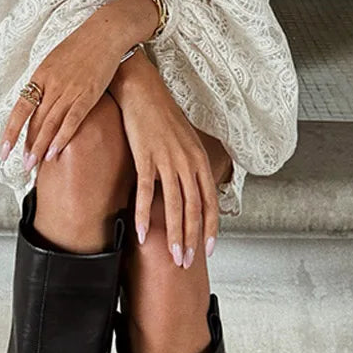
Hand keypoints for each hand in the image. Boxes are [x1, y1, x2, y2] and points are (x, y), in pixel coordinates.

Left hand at [0, 2, 130, 170]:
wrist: (105, 32)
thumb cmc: (81, 44)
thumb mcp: (55, 59)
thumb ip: (46, 81)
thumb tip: (37, 100)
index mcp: (41, 75)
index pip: (21, 109)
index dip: (11, 131)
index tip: (4, 150)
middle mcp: (52, 84)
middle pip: (35, 121)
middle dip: (27, 146)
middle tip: (22, 166)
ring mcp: (70, 90)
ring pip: (50, 124)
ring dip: (41, 147)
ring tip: (34, 164)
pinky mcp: (88, 94)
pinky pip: (72, 120)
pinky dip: (62, 138)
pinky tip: (55, 151)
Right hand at [110, 48, 218, 269]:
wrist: (141, 89)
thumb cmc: (160, 113)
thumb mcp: (184, 138)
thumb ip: (188, 162)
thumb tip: (189, 184)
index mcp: (198, 158)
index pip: (210, 200)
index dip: (211, 227)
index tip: (209, 249)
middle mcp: (187, 161)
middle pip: (194, 208)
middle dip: (192, 238)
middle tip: (187, 262)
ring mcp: (167, 159)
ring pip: (174, 205)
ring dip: (174, 235)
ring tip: (172, 257)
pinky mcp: (145, 156)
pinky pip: (147, 192)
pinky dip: (145, 215)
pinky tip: (142, 234)